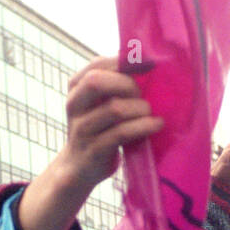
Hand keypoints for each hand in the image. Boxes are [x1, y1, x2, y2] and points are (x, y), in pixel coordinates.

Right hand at [18, 55, 162, 229]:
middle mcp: (74, 105)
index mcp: (76, 88)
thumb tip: (145, 64)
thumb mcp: (98, 103)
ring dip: (139, 108)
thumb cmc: (97, 129)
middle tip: (142, 95)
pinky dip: (143, 127)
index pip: (97, 65)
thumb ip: (114, 84)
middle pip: (96, 82)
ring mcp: (82, 129)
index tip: (148, 64)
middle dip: (126, 84)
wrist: (79, 168)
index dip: (123, 61)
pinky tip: (156, 125)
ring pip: (114, 109)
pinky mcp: (94, 150)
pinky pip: (121, 133)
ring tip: (150, 113)